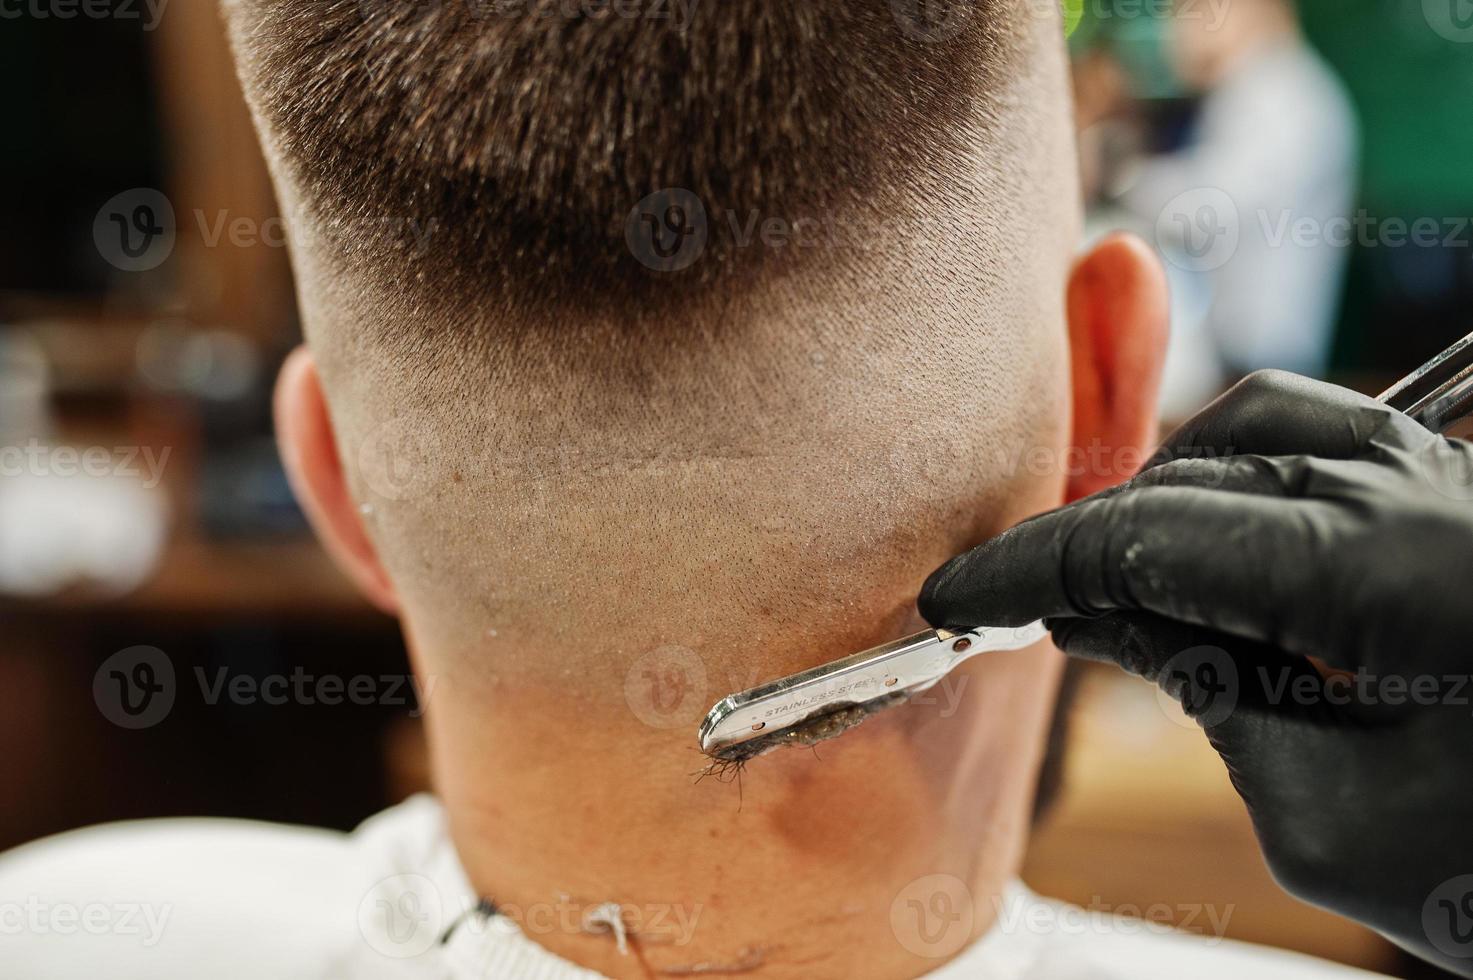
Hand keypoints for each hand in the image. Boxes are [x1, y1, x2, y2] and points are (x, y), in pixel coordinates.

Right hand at [919, 370, 1472, 975]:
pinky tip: (1227, 543)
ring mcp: (1460, 487)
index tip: (961, 598)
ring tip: (1127, 575)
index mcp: (1390, 574)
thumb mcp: (1337, 820)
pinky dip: (1250, 475)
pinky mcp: (1471, 504)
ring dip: (1173, 490)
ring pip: (1269, 427)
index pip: (1152, 536)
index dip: (1035, 566)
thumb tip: (1110, 622)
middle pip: (1201, 473)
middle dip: (1095, 540)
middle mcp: (1430, 497)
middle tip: (1032, 610)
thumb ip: (1214, 699)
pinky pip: (1337, 441)